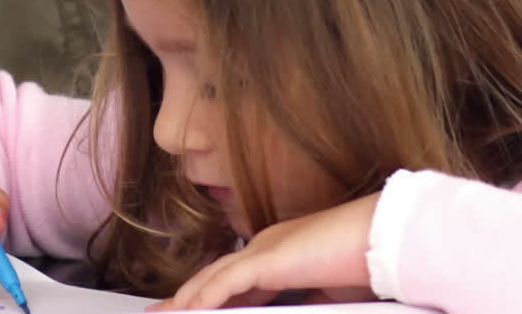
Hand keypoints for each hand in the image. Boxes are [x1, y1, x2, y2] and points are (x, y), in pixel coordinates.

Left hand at [153, 193, 379, 308]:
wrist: (381, 237)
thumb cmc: (363, 262)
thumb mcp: (327, 290)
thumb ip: (304, 300)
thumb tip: (297, 310)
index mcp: (280, 252)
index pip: (236, 279)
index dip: (212, 295)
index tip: (193, 310)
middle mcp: (267, 246)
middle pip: (217, 275)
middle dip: (188, 296)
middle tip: (163, 313)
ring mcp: (265, 248)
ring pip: (215, 277)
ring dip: (188, 298)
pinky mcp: (269, 258)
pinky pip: (227, 282)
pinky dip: (205, 296)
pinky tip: (188, 311)